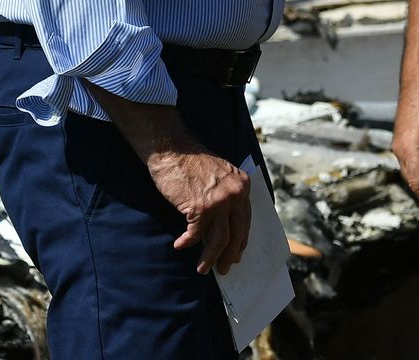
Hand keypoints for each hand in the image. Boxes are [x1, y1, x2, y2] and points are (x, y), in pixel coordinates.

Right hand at [144, 148, 252, 274]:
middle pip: (237, 234)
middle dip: (230, 255)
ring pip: (220, 240)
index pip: (246, 221)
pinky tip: (180, 245)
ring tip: (202, 269)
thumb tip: (224, 227)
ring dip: (210, 258)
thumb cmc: (191, 162)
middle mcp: (236, 194)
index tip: (236, 254)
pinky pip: (196, 234)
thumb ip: (227, 196)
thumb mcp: (220, 176)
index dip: (241, 240)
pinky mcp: (201, 207)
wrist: (172, 148)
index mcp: (243, 186)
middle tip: (224, 269)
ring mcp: (219, 202)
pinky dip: (187, 243)